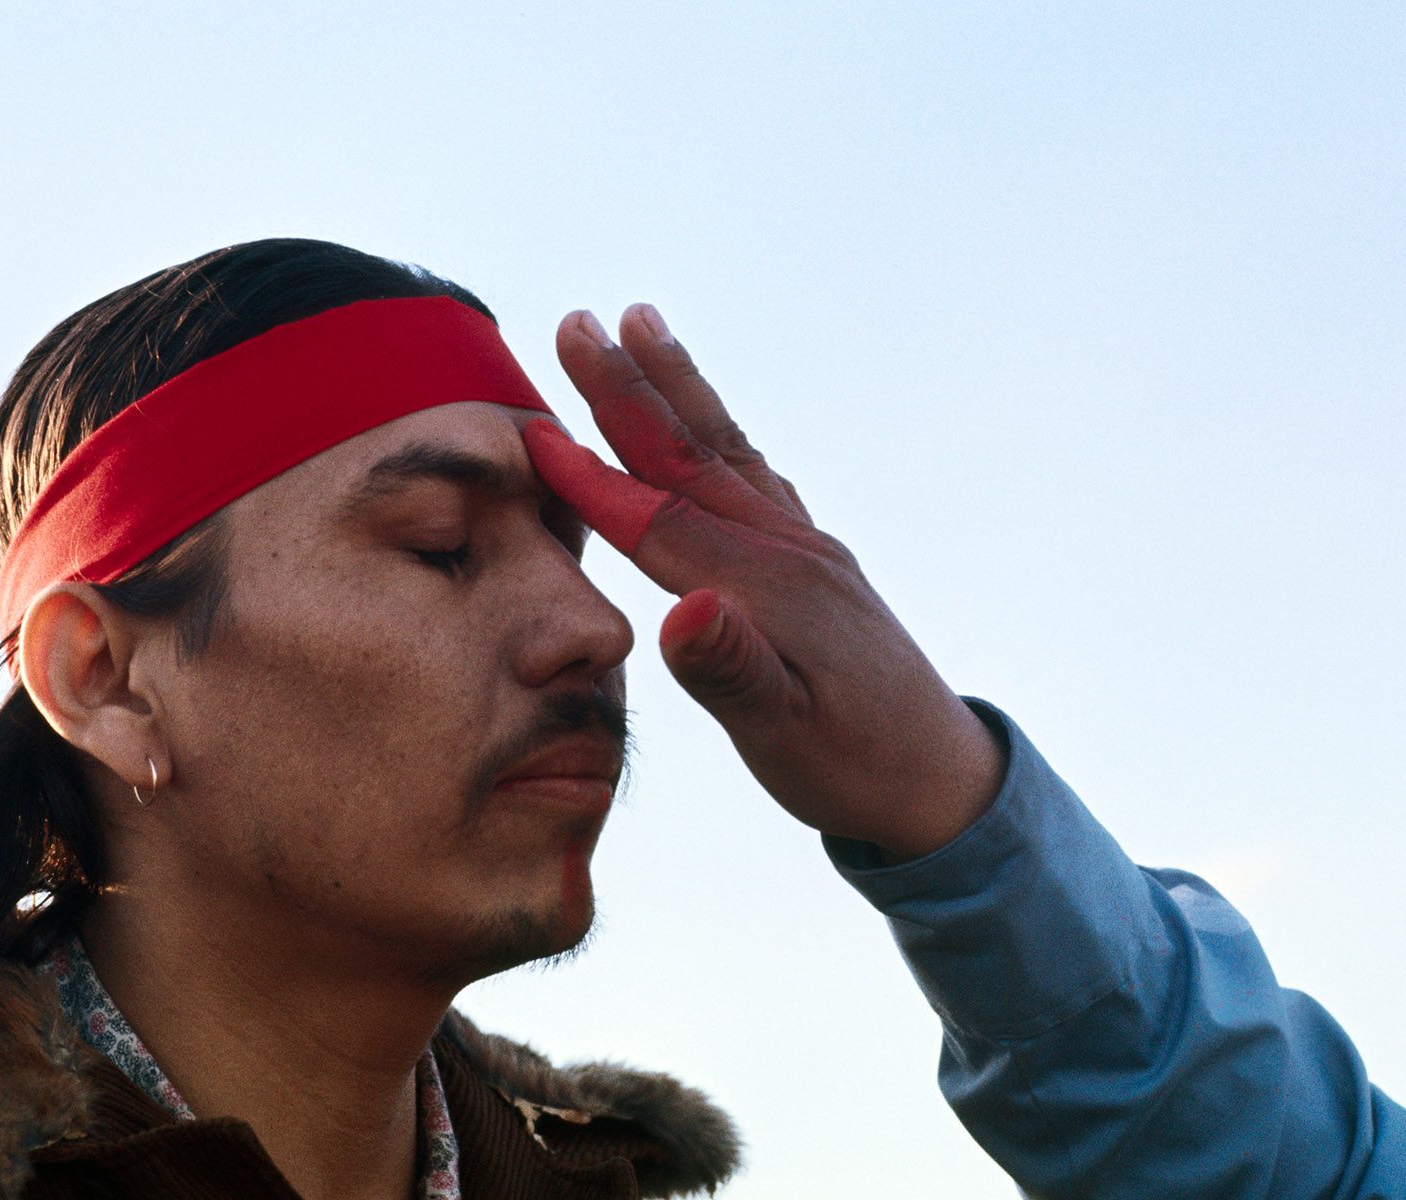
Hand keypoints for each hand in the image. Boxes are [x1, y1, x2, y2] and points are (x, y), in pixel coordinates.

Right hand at [524, 305, 1002, 859]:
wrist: (943, 781)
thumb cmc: (855, 766)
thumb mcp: (783, 736)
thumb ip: (729, 673)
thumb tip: (682, 613)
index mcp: (763, 586)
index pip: (656, 518)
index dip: (590, 477)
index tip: (531, 428)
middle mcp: (785, 549)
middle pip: (690, 453)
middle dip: (627, 387)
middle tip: (578, 321)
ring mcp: (805, 549)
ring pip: (725, 450)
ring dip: (676, 385)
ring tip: (643, 322)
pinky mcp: (817, 564)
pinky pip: (754, 477)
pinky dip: (718, 435)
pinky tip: (712, 428)